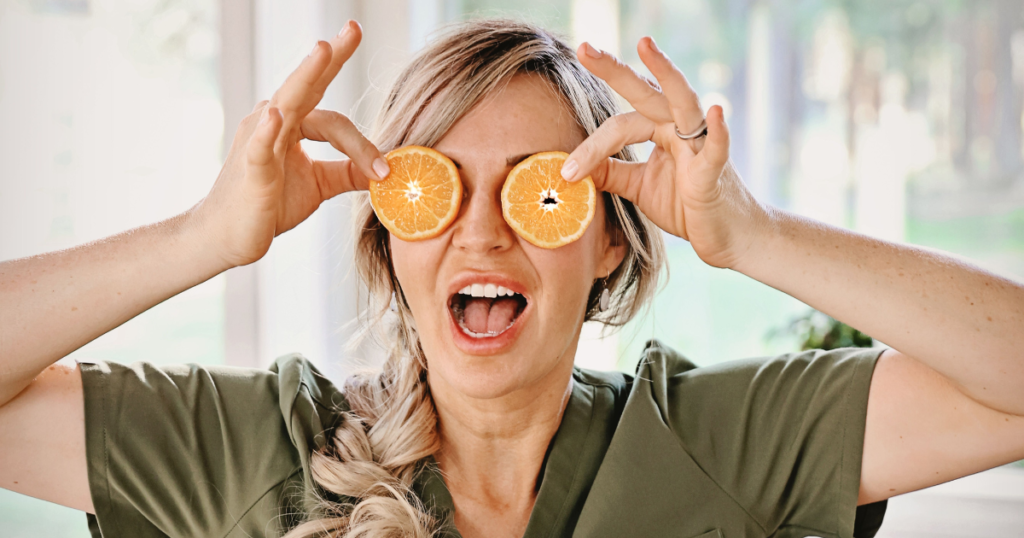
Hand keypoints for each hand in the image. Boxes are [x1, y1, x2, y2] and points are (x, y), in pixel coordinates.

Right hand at [193, 20, 387, 268]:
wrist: (227, 236)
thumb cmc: (269, 204)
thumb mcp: (319, 185)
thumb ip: (348, 173)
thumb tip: (386, 171)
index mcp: (293, 125)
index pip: (333, 118)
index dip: (362, 141)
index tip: (385, 166)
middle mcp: (274, 122)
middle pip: (308, 86)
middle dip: (331, 58)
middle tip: (353, 29)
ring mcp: (259, 141)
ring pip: (287, 104)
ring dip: (305, 76)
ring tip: (323, 50)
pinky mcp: (250, 169)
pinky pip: (259, 145)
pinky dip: (267, 130)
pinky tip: (275, 115)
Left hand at [562, 38, 766, 269]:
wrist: (727, 235)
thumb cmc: (687, 207)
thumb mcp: (639, 187)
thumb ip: (611, 173)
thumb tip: (571, 167)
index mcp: (659, 130)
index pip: (618, 125)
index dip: (590, 147)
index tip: (566, 173)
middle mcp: (679, 128)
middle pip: (645, 91)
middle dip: (614, 69)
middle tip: (584, 48)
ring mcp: (700, 145)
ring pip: (682, 101)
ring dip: (665, 72)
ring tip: (645, 46)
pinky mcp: (716, 171)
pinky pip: (717, 147)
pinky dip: (718, 130)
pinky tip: (716, 109)